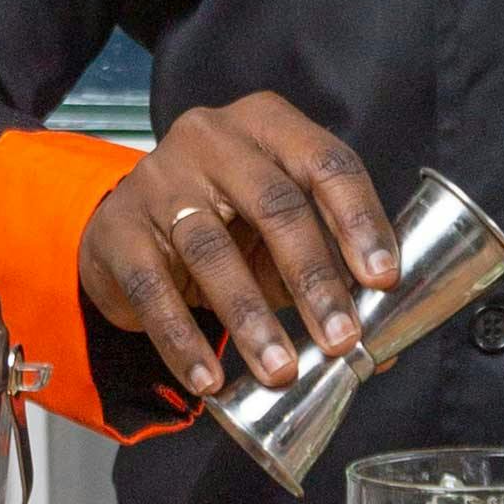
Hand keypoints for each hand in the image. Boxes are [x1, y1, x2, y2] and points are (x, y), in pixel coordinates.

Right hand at [79, 93, 400, 402]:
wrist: (127, 227)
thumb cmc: (223, 221)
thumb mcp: (276, 227)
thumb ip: (327, 265)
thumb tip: (384, 346)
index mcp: (267, 124)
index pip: (326, 161)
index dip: (359, 219)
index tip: (382, 279)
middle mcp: (212, 138)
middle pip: (274, 204)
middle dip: (314, 277)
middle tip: (341, 337)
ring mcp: (159, 179)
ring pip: (213, 250)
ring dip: (251, 318)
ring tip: (280, 370)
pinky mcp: (118, 229)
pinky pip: (154, 290)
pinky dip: (184, 341)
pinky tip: (209, 380)